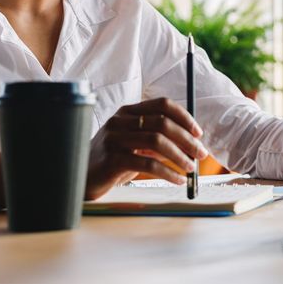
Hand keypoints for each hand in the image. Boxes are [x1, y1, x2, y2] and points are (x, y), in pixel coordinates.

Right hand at [86, 97, 207, 199]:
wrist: (81, 178)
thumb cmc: (114, 160)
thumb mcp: (136, 144)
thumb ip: (159, 138)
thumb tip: (192, 143)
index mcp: (128, 112)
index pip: (162, 104)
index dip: (184, 117)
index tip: (198, 132)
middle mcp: (120, 121)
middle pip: (162, 122)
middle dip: (186, 138)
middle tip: (200, 153)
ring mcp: (114, 139)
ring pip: (157, 142)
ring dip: (179, 156)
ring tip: (191, 168)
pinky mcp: (112, 160)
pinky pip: (147, 164)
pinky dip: (168, 172)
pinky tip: (178, 179)